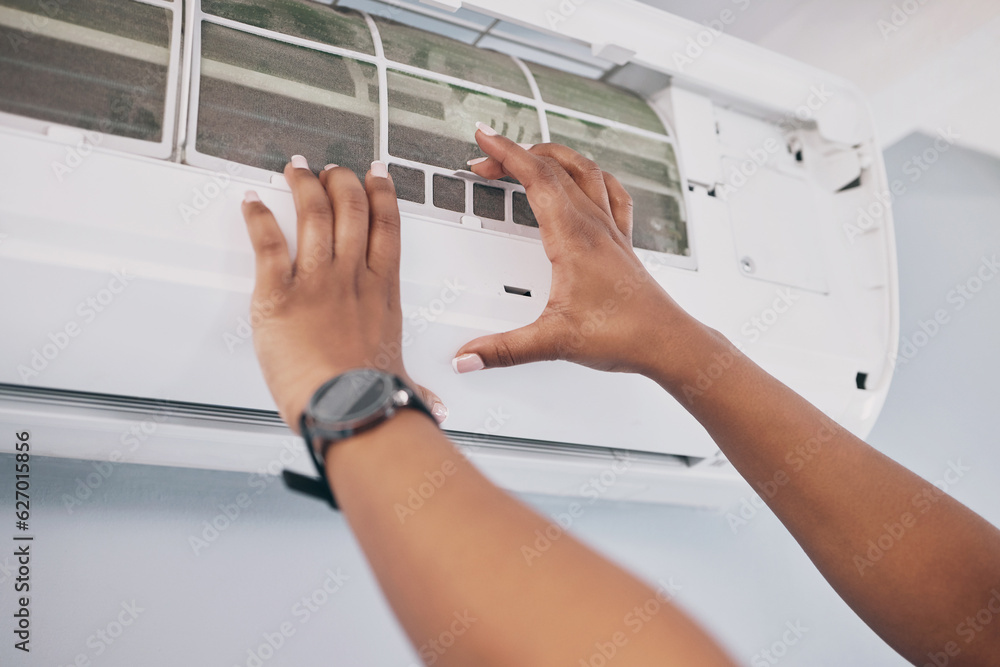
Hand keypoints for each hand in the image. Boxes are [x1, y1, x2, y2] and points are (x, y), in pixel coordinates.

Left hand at [241, 157, 445, 432]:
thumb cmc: (372, 398)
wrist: (347, 409)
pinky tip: (253, 202)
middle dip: (341, 181)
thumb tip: (432, 405)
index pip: (387, 225)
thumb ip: (415, 387)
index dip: (382, 193)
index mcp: (383, 292)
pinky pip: (268, 241)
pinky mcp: (278, 294)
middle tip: (333, 170)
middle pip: (351, 207)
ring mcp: (317, 281)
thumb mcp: (403, 383)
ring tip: (296, 170)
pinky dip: (258, 216)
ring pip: (314, 212)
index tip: (377, 176)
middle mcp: (352, 277)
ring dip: (303, 184)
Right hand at [454, 128, 700, 375]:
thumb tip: (468, 356)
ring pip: (584, 170)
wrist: (667, 342)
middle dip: (516, 154)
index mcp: (573, 237)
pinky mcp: (621, 242)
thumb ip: (504, 350)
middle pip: (554, 166)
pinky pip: (610, 192)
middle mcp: (594, 225)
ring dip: (553, 156)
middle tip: (488, 158)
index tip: (484, 137)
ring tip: (530, 155)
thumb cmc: (623, 334)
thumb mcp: (552, 342)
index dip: (505, 152)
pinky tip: (588, 179)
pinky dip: (591, 176)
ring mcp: (610, 230)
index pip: (536, 177)